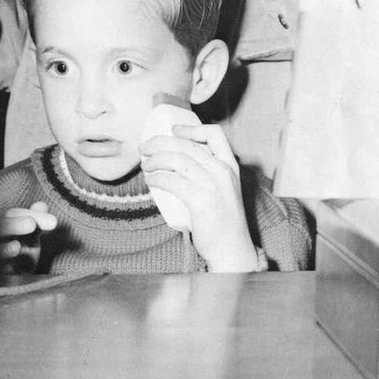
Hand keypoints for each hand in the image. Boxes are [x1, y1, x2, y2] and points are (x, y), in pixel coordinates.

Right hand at [0, 201, 56, 280]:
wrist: (16, 287)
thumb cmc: (23, 258)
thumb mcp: (32, 238)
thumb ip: (36, 221)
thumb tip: (41, 205)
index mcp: (1, 230)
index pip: (10, 215)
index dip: (30, 214)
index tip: (53, 222)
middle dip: (9, 225)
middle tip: (31, 225)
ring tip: (16, 247)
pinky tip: (13, 274)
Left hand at [140, 123, 257, 271]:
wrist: (233, 249)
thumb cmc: (223, 222)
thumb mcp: (223, 189)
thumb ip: (208, 173)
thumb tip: (176, 161)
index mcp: (230, 166)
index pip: (214, 134)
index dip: (191, 128)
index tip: (174, 130)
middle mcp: (223, 171)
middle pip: (187, 145)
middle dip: (161, 142)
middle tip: (145, 147)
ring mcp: (213, 185)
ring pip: (178, 160)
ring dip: (156, 159)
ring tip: (146, 165)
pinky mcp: (202, 201)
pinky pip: (173, 181)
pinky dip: (158, 178)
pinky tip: (151, 181)